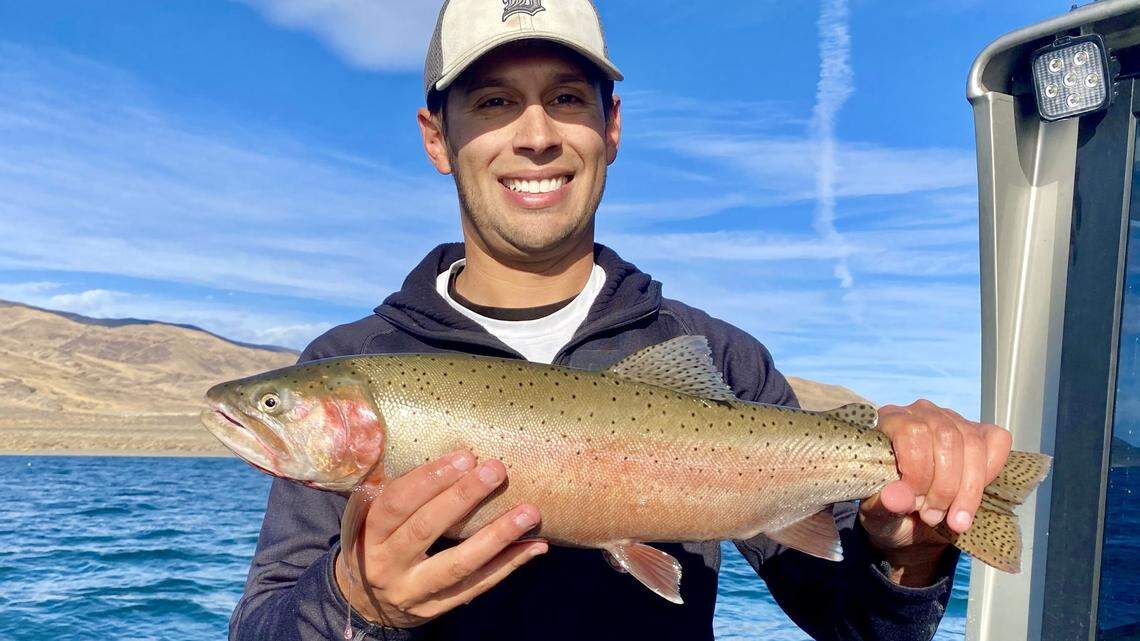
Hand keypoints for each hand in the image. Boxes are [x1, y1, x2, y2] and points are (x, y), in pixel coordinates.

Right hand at [334, 450, 546, 627]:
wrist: (367, 602)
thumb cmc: (377, 542)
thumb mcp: (370, 517)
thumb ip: (395, 489)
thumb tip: (443, 450)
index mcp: (369, 535)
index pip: (396, 504)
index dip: (429, 479)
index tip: (464, 457)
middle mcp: (387, 565)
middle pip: (425, 530)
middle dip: (463, 497)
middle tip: (496, 470)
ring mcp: (413, 591)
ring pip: (458, 565)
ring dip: (497, 536)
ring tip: (529, 513)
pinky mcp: (438, 607)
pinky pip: (478, 586)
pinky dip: (509, 565)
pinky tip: (536, 546)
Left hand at [858, 400, 1011, 585]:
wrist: (911, 519)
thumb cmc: (890, 509)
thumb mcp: (879, 512)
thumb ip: (883, 504)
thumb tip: (898, 498)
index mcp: (888, 422)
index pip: (913, 433)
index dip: (919, 471)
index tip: (915, 503)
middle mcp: (920, 413)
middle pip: (946, 439)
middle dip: (944, 486)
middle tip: (931, 516)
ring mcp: (951, 419)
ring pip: (973, 444)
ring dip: (968, 488)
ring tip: (952, 519)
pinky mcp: (978, 431)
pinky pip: (996, 442)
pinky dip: (989, 473)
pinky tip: (971, 498)